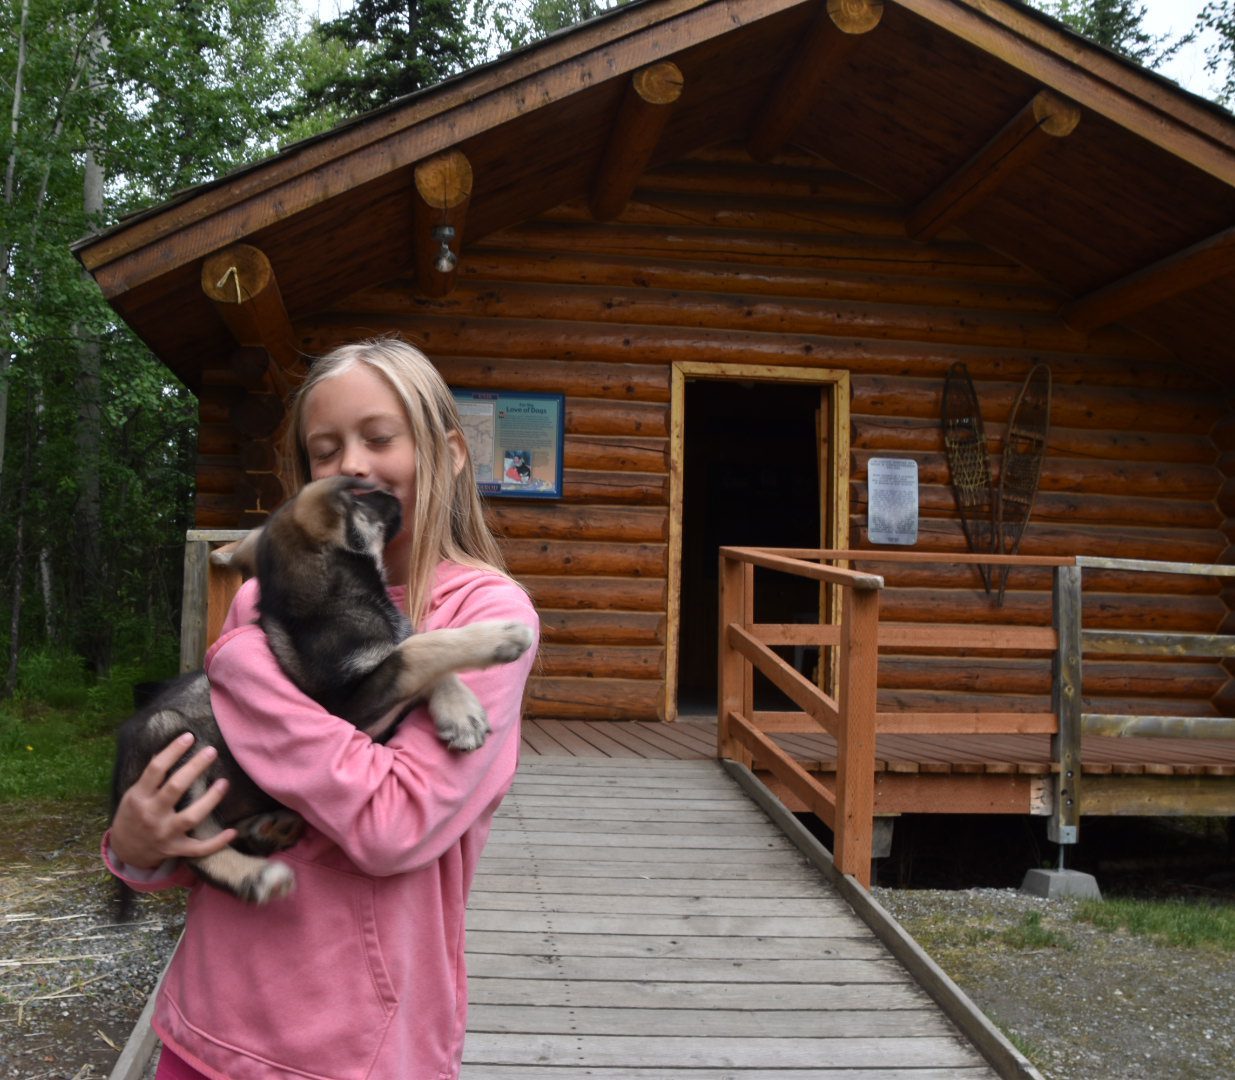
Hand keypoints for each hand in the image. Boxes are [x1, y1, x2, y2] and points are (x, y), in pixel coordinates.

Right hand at [109, 733, 237, 869]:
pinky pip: (198, 848)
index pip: (155, 770)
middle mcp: (151, 814)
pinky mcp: (176, 849)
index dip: (172, 751)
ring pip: (190, 816)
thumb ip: (150, 776)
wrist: (125, 851)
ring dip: (210, 800)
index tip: (189, 736)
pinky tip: (233, 832)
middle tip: (211, 751)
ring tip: (224, 782)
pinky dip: (216, 842)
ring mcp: (164, 833)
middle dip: (194, 768)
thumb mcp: (134, 794)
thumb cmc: (133, 815)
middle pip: (175, 788)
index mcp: (139, 797)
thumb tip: (164, 749)